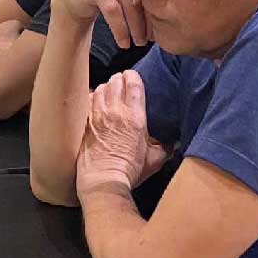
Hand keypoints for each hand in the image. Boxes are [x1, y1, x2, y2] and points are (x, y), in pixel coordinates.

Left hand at [76, 71, 169, 198]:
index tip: (133, 77)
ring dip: (105, 87)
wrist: (103, 180)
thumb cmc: (128, 171)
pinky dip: (91, 98)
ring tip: (109, 92)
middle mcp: (115, 112)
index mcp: (134, 117)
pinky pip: (87, 100)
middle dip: (119, 79)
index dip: (133, 76)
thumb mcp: (154, 160)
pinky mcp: (84, 123)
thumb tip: (172, 144)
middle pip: (115, 81)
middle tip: (122, 83)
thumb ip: (165, 148)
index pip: (133, 84)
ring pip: (100, 88)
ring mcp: (97, 116)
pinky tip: (95, 102)